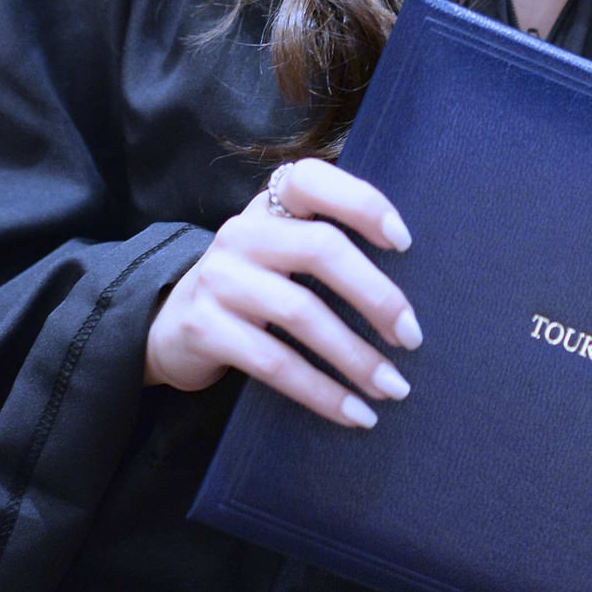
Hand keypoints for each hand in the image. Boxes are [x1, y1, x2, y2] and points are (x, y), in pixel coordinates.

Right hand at [144, 157, 420, 428]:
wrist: (172, 326)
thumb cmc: (255, 286)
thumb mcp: (282, 251)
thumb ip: (329, 244)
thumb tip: (419, 282)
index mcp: (270, 205)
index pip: (312, 179)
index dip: (362, 202)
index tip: (405, 243)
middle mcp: (242, 232)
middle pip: (320, 248)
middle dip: (376, 295)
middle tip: (413, 336)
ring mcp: (220, 278)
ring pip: (302, 312)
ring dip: (356, 356)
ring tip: (393, 387)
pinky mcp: (205, 328)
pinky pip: (275, 363)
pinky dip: (321, 392)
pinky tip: (354, 413)